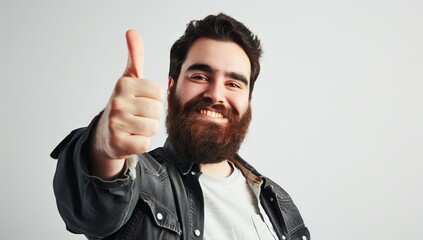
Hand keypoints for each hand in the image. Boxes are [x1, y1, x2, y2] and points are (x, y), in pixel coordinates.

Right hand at [91, 30, 163, 178]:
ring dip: (147, 130)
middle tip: (137, 116)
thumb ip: (135, 56)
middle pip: (157, 110)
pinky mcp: (117, 143)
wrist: (105, 134)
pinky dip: (141, 143)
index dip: (155, 99)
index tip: (141, 100)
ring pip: (153, 127)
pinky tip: (130, 138)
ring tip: (134, 126)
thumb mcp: (129, 79)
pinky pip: (146, 143)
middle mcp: (117, 102)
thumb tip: (132, 31)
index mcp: (123, 84)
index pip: (160, 93)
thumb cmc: (124, 103)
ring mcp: (116, 123)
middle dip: (151, 115)